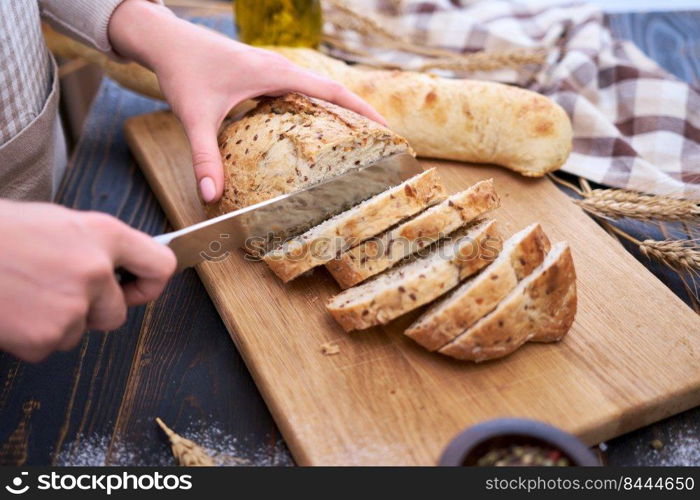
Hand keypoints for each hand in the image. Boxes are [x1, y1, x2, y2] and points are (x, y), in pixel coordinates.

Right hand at [0, 200, 174, 361]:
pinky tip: (10, 310)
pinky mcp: (46, 336)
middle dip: (93, 311)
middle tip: (58, 293)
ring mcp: (72, 306)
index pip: (160, 265)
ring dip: (57, 322)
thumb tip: (119, 265)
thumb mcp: (55, 221)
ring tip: (23, 293)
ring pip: (79, 331)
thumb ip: (94, 245)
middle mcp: (96, 270)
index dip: (150, 283)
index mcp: (102, 234)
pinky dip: (30, 336)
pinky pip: (48, 346)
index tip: (138, 288)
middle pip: (118, 313)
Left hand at [108, 0, 385, 202]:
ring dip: (336, 111)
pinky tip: (310, 131)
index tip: (387, 129)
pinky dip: (313, 109)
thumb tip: (210, 196)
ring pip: (316, 91)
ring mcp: (273, 71)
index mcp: (277, 74)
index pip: (333, 90)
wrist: (166, 40)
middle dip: (357, 115)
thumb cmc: (183, 71)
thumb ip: (204, 157)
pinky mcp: (262, 75)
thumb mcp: (195, 116)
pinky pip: (298, 92)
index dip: (363, 110)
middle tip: (377, 144)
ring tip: (353, 142)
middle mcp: (281, 70)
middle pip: (332, 91)